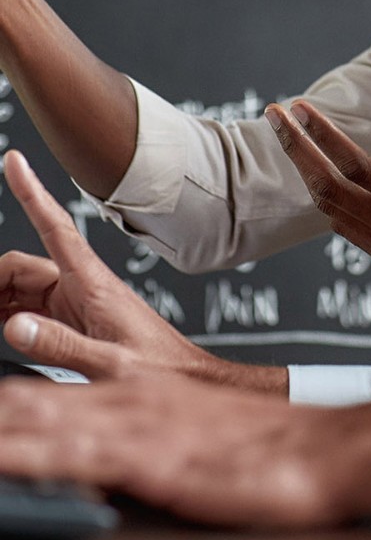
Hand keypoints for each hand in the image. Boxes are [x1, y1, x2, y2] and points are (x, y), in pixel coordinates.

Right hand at [0, 151, 284, 392]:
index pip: (54, 227)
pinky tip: (2, 331)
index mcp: (93, 283)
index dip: (31, 192)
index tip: (13, 160)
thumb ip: (62, 347)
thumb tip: (14, 325)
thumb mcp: (110, 364)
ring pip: (18, 290)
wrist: (183, 379)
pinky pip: (26, 311)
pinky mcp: (71, 321)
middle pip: (20, 267)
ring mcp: (74, 303)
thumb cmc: (158, 368)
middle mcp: (80, 286)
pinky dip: (5, 318)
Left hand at [0, 375, 370, 528]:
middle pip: (29, 402)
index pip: (49, 397)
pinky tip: (0, 449)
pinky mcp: (148, 456)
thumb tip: (113, 470)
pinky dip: (25, 452)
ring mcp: (137, 425)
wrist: (320, 450)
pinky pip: (70, 455)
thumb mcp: (197, 442)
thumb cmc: (269, 452)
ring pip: (38, 419)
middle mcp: (131, 399)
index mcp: (141, 393)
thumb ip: (152, 447)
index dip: (3, 407)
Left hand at [266, 79, 370, 310]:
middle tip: (273, 115)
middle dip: (294, 148)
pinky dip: (327, 201)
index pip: (352, 162)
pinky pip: (344, 227)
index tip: (298, 108)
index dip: (320, 133)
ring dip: (306, 173)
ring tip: (292, 143)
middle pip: (325, 185)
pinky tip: (325, 182)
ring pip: (329, 209)